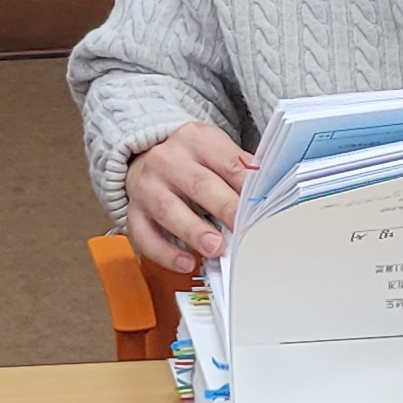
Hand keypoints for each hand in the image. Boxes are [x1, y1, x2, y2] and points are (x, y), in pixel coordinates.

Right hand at [124, 122, 252, 280]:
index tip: (261, 210)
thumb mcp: (215, 149)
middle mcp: (167, 160)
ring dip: (194, 231)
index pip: (228, 163)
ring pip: (168, 210)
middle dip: (223, 208)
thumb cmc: (191, 159)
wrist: (144, 155)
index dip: (246, 189)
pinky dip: (165, 252)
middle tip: (241, 230)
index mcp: (196, 139)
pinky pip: (144, 235)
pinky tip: (186, 263)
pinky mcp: (133, 210)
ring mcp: (147, 186)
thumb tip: (268, 195)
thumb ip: (239, 169)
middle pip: (199, 184)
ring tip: (215, 249)